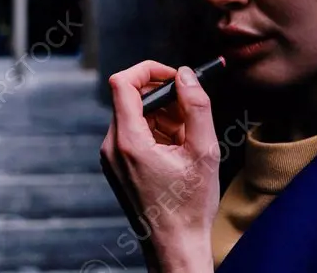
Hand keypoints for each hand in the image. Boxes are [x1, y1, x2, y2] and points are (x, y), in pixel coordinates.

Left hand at [100, 61, 219, 272]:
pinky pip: (134, 134)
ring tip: (189, 138)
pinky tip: (178, 150)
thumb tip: (187, 76)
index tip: (174, 76)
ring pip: (135, 116)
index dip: (149, 70)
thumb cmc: (188, 207)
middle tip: (191, 111)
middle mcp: (112, 146)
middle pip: (131, 99)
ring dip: (163, 117)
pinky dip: (156, 132)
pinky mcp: (117, 165)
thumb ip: (197, 107)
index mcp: (128, 141)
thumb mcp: (204, 152)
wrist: (174, 246)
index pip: (123, 83)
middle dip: (164, 98)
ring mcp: (112, 157)